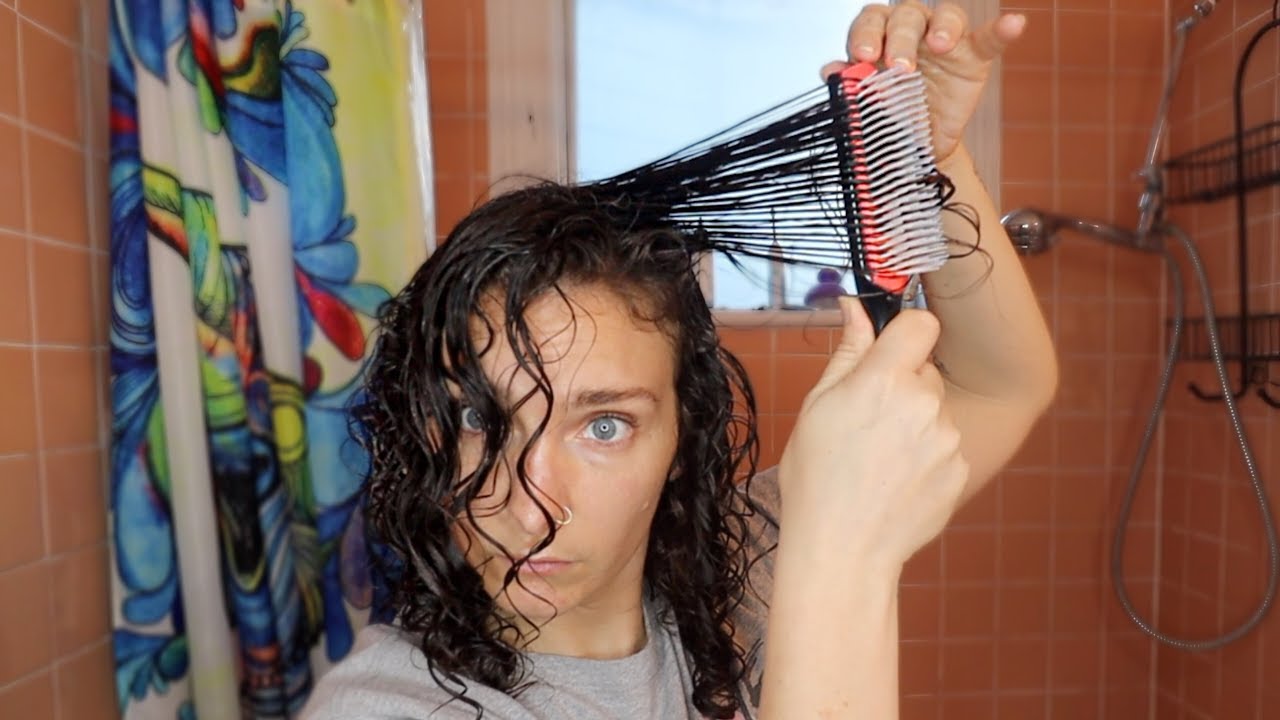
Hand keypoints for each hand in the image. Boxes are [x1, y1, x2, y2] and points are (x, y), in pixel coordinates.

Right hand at [777, 296, 967, 574]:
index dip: (905, 332)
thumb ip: (847, 352)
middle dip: (903, 384)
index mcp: (883, 380)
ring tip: (880, 458)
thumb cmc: (817, 479)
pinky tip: (896, 479)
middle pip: (926, 370)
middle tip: (868, 420)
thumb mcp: (817, 407)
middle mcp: (924, 404)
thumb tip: (854, 308)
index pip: (921, 323)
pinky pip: (946, 445)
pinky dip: (926, 456)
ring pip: (937, 410)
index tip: (890, 350)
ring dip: (916, 422)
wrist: (843, 549)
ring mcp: (947, 439)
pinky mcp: (960, 469)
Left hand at [821, 1, 1026, 164]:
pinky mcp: (974, 56)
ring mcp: (946, 41)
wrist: (914, 145)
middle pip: (906, 16)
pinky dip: (1003, 29)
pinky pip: (990, 37)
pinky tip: (1013, 23)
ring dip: (943, 27)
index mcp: (880, 38)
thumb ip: (849, 86)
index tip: (864, 56)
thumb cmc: (889, 115)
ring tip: (941, 45)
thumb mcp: (867, 105)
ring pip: (945, 16)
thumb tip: (830, 71)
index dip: (866, 34)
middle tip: (900, 67)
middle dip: (901, 38)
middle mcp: (911, 30)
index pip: (871, 21)